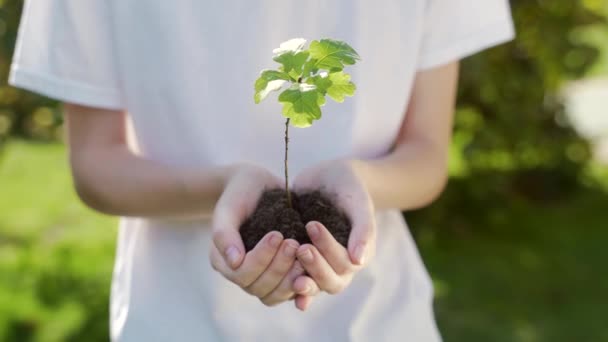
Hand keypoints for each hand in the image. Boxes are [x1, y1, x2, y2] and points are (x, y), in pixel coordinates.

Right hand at [210, 164, 304, 305]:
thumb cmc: (240, 193)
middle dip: (278, 267)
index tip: (277, 234)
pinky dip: (302, 282)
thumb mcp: (228, 208)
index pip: (242, 274)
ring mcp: (262, 277)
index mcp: (223, 261)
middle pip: (259, 288)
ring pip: (275, 295)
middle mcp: (241, 274)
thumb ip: (224, 233)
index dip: (260, 259)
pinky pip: (290, 290)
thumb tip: (234, 262)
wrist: (257, 186)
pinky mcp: (281, 274)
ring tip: (304, 252)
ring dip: (291, 277)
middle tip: (294, 243)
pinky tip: (313, 266)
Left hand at [291, 160, 376, 309]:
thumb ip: (363, 230)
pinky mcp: (301, 262)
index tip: (312, 225)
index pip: (345, 264)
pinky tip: (271, 281)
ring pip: (313, 285)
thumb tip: (359, 261)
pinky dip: (286, 283)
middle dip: (315, 267)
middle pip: (331, 282)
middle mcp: (340, 266)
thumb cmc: (348, 187)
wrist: (329, 177)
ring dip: (300, 279)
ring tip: (284, 265)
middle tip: (300, 248)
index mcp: (359, 255)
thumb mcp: (358, 203)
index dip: (328, 248)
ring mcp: (321, 265)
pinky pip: (295, 278)